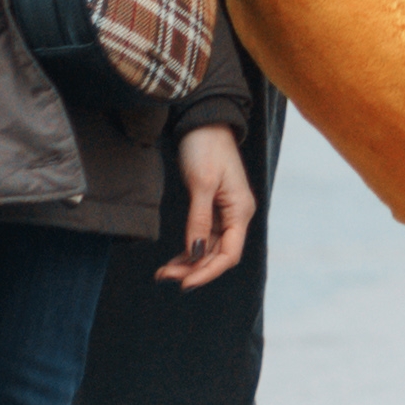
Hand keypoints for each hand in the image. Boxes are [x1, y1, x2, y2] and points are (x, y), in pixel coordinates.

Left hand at [161, 121, 256, 287]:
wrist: (202, 121)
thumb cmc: (206, 147)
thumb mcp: (202, 184)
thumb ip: (199, 220)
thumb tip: (194, 253)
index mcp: (240, 210)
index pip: (229, 254)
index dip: (208, 272)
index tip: (184, 283)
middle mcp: (235, 215)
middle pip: (217, 255)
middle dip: (193, 269)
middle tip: (165, 276)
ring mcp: (224, 213)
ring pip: (208, 249)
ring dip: (188, 263)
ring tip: (163, 272)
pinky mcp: (211, 208)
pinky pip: (202, 237)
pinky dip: (188, 250)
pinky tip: (173, 260)